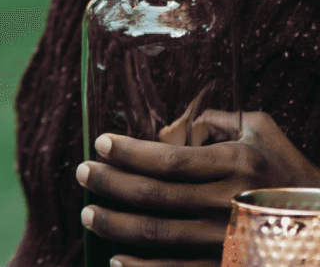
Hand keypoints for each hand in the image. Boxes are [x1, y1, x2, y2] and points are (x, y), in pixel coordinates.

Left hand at [76, 111, 319, 266]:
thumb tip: (171, 123)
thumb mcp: (261, 130)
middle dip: (111, 185)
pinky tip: (117, 260)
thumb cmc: (289, 170)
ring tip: (89, 214)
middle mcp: (230, 205)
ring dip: (117, 226)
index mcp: (236, 166)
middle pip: (156, 197)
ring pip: (160, 237)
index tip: (101, 143)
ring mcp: (229, 244)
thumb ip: (216, 118)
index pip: (169, 160)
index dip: (130, 152)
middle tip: (82, 174)